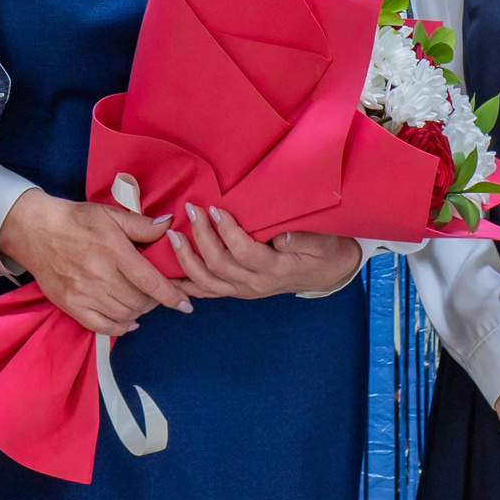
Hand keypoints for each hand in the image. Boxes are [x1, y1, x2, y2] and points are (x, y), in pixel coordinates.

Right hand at [0, 191, 191, 335]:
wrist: (35, 230)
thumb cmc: (76, 219)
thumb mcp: (110, 214)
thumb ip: (141, 225)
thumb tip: (170, 226)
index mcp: (112, 250)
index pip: (149, 280)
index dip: (171, 295)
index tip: (186, 303)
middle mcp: (98, 274)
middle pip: (139, 301)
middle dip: (155, 301)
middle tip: (158, 293)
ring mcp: (83, 293)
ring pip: (124, 314)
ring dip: (139, 312)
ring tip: (142, 301)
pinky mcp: (70, 305)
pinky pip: (101, 326)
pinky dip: (120, 327)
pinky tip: (129, 320)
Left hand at [169, 204, 361, 299]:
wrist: (330, 273)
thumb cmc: (325, 250)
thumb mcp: (322, 240)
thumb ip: (299, 238)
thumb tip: (278, 236)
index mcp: (277, 270)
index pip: (244, 252)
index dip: (227, 231)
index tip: (215, 208)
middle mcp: (256, 285)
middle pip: (219, 264)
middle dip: (201, 236)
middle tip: (191, 210)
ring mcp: (245, 291)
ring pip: (208, 282)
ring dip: (187, 259)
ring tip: (173, 236)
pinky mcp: (238, 291)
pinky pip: (208, 292)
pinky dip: (187, 285)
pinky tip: (169, 276)